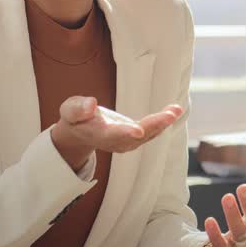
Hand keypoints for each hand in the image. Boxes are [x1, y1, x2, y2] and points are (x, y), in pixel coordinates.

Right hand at [50, 96, 182, 169]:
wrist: (80, 133)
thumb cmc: (76, 118)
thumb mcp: (70, 110)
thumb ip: (78, 108)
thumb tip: (91, 104)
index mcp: (99, 134)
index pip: (113, 135)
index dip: (126, 133)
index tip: (138, 131)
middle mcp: (117, 142)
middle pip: (138, 136)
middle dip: (155, 125)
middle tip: (170, 115)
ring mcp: (128, 142)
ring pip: (149, 134)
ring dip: (164, 122)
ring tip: (176, 109)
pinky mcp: (136, 138)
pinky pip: (152, 130)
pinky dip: (164, 121)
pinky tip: (174, 110)